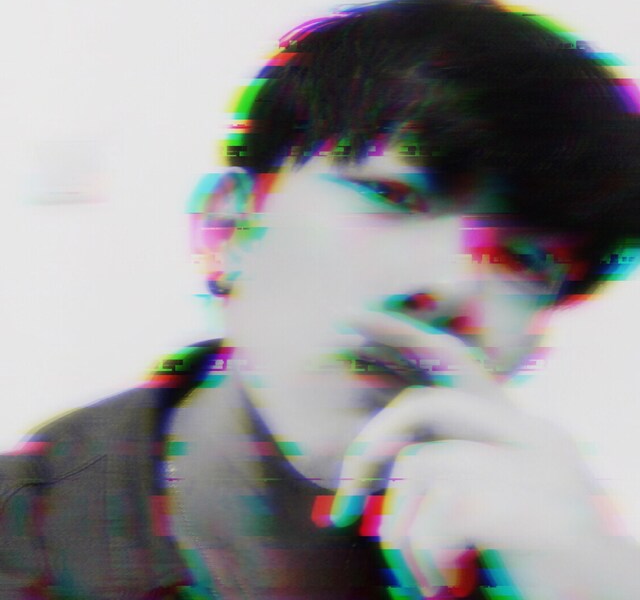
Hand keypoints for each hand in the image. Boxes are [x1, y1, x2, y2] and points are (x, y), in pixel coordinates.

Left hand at [329, 312, 638, 598]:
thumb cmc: (531, 565)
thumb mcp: (485, 505)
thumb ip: (450, 466)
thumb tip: (383, 454)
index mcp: (520, 428)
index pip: (450, 361)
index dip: (399, 332)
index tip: (351, 319)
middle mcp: (535, 435)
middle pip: (423, 406)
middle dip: (370, 446)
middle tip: (343, 508)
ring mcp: (542, 470)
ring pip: (420, 468)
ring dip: (401, 535)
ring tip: (421, 577)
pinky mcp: (543, 516)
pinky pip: (442, 515)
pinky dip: (424, 558)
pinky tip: (443, 584)